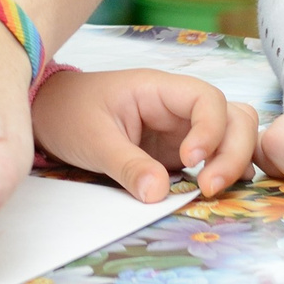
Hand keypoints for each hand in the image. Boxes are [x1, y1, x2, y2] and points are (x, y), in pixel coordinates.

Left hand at [31, 69, 258, 200]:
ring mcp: (182, 130)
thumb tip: (159, 194)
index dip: (211, 129)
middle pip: (234, 117)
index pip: (208, 99)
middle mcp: (178, 107)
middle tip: (209, 187)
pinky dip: (224, 172)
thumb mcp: (92, 139)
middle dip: (233, 152)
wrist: (48, 116)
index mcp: (158, 89)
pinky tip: (211, 191)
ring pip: (232, 136)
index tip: (190, 159)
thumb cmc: (68, 114)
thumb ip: (126, 164)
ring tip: (211, 190)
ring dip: (235, 162)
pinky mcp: (178, 153)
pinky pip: (215, 158)